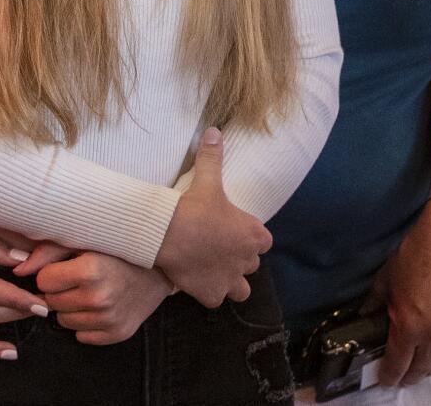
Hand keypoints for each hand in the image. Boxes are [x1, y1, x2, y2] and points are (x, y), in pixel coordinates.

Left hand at [36, 251, 171, 345]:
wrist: (162, 269)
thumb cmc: (120, 250)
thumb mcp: (87, 240)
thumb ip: (48, 251)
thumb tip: (18, 269)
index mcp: (91, 270)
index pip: (44, 282)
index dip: (54, 273)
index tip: (70, 266)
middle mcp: (100, 298)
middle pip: (52, 303)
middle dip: (62, 291)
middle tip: (83, 279)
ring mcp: (109, 319)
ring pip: (64, 321)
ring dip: (73, 308)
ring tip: (94, 291)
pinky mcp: (117, 334)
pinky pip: (82, 336)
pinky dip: (88, 323)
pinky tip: (103, 306)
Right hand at [155, 127, 268, 307]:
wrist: (167, 234)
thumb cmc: (192, 207)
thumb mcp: (207, 180)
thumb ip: (213, 157)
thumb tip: (215, 131)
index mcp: (254, 234)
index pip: (263, 241)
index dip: (249, 238)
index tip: (232, 233)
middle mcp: (247, 259)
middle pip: (251, 264)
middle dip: (239, 259)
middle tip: (218, 250)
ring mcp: (231, 280)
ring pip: (242, 289)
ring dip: (231, 282)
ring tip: (214, 271)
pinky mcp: (212, 295)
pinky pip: (216, 299)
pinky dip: (208, 293)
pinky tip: (196, 282)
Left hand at [371, 200, 430, 386]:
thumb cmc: (420, 251)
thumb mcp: (388, 277)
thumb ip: (375, 302)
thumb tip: (365, 314)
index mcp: (410, 326)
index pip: (397, 365)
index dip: (388, 376)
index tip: (383, 378)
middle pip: (421, 370)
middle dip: (408, 377)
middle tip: (400, 375)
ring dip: (429, 367)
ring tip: (420, 365)